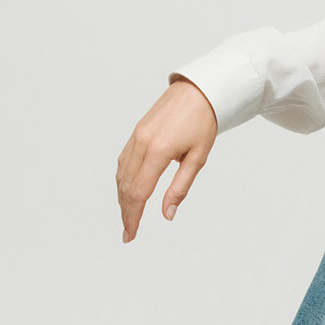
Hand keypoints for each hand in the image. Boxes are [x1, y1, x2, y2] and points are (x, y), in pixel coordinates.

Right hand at [115, 77, 217, 240]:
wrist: (198, 90)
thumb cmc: (203, 122)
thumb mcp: (198, 158)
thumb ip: (180, 188)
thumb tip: (167, 214)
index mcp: (158, 150)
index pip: (138, 193)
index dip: (133, 217)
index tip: (131, 234)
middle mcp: (141, 143)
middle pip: (126, 186)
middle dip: (125, 212)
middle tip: (128, 233)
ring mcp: (135, 137)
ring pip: (121, 174)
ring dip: (122, 198)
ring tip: (128, 217)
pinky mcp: (135, 132)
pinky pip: (123, 161)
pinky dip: (123, 180)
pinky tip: (127, 191)